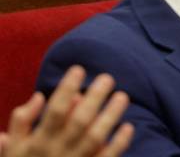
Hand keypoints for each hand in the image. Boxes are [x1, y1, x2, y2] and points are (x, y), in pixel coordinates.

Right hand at [0, 66, 132, 156]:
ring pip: (95, 137)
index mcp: (39, 140)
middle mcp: (58, 150)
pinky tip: (128, 127)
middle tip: (107, 78)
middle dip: (94, 98)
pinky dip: (118, 144)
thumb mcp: (11, 148)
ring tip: (122, 96)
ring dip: (110, 116)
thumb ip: (21, 121)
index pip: (54, 110)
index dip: (66, 89)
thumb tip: (39, 96)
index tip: (78, 69)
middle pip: (79, 120)